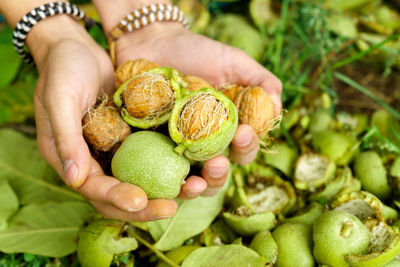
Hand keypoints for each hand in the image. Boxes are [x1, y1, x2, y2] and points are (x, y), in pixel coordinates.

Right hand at [32, 16, 177, 220]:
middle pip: (120, 194)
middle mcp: (95, 161)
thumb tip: (76, 181)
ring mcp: (116, 150)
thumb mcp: (59, 99)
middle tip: (172, 207)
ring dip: (164, 190)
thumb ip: (66, 138)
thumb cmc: (63, 69)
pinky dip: (169, 164)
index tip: (140, 201)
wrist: (78, 49)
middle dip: (145, 206)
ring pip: (140, 180)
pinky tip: (192, 164)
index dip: (116, 198)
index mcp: (72, 159)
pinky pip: (152, 156)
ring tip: (191, 188)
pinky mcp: (133, 137)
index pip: (94, 189)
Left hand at [114, 23, 281, 198]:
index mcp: (228, 128)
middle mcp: (204, 144)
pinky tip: (165, 177)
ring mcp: (176, 148)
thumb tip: (277, 109)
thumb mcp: (233, 61)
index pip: (243, 148)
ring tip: (195, 183)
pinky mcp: (149, 148)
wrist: (152, 42)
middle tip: (217, 163)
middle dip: (220, 174)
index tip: (243, 132)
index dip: (247, 146)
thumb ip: (261, 81)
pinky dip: (164, 180)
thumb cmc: (196, 51)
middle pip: (217, 173)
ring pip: (189, 180)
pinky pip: (157, 172)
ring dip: (196, 187)